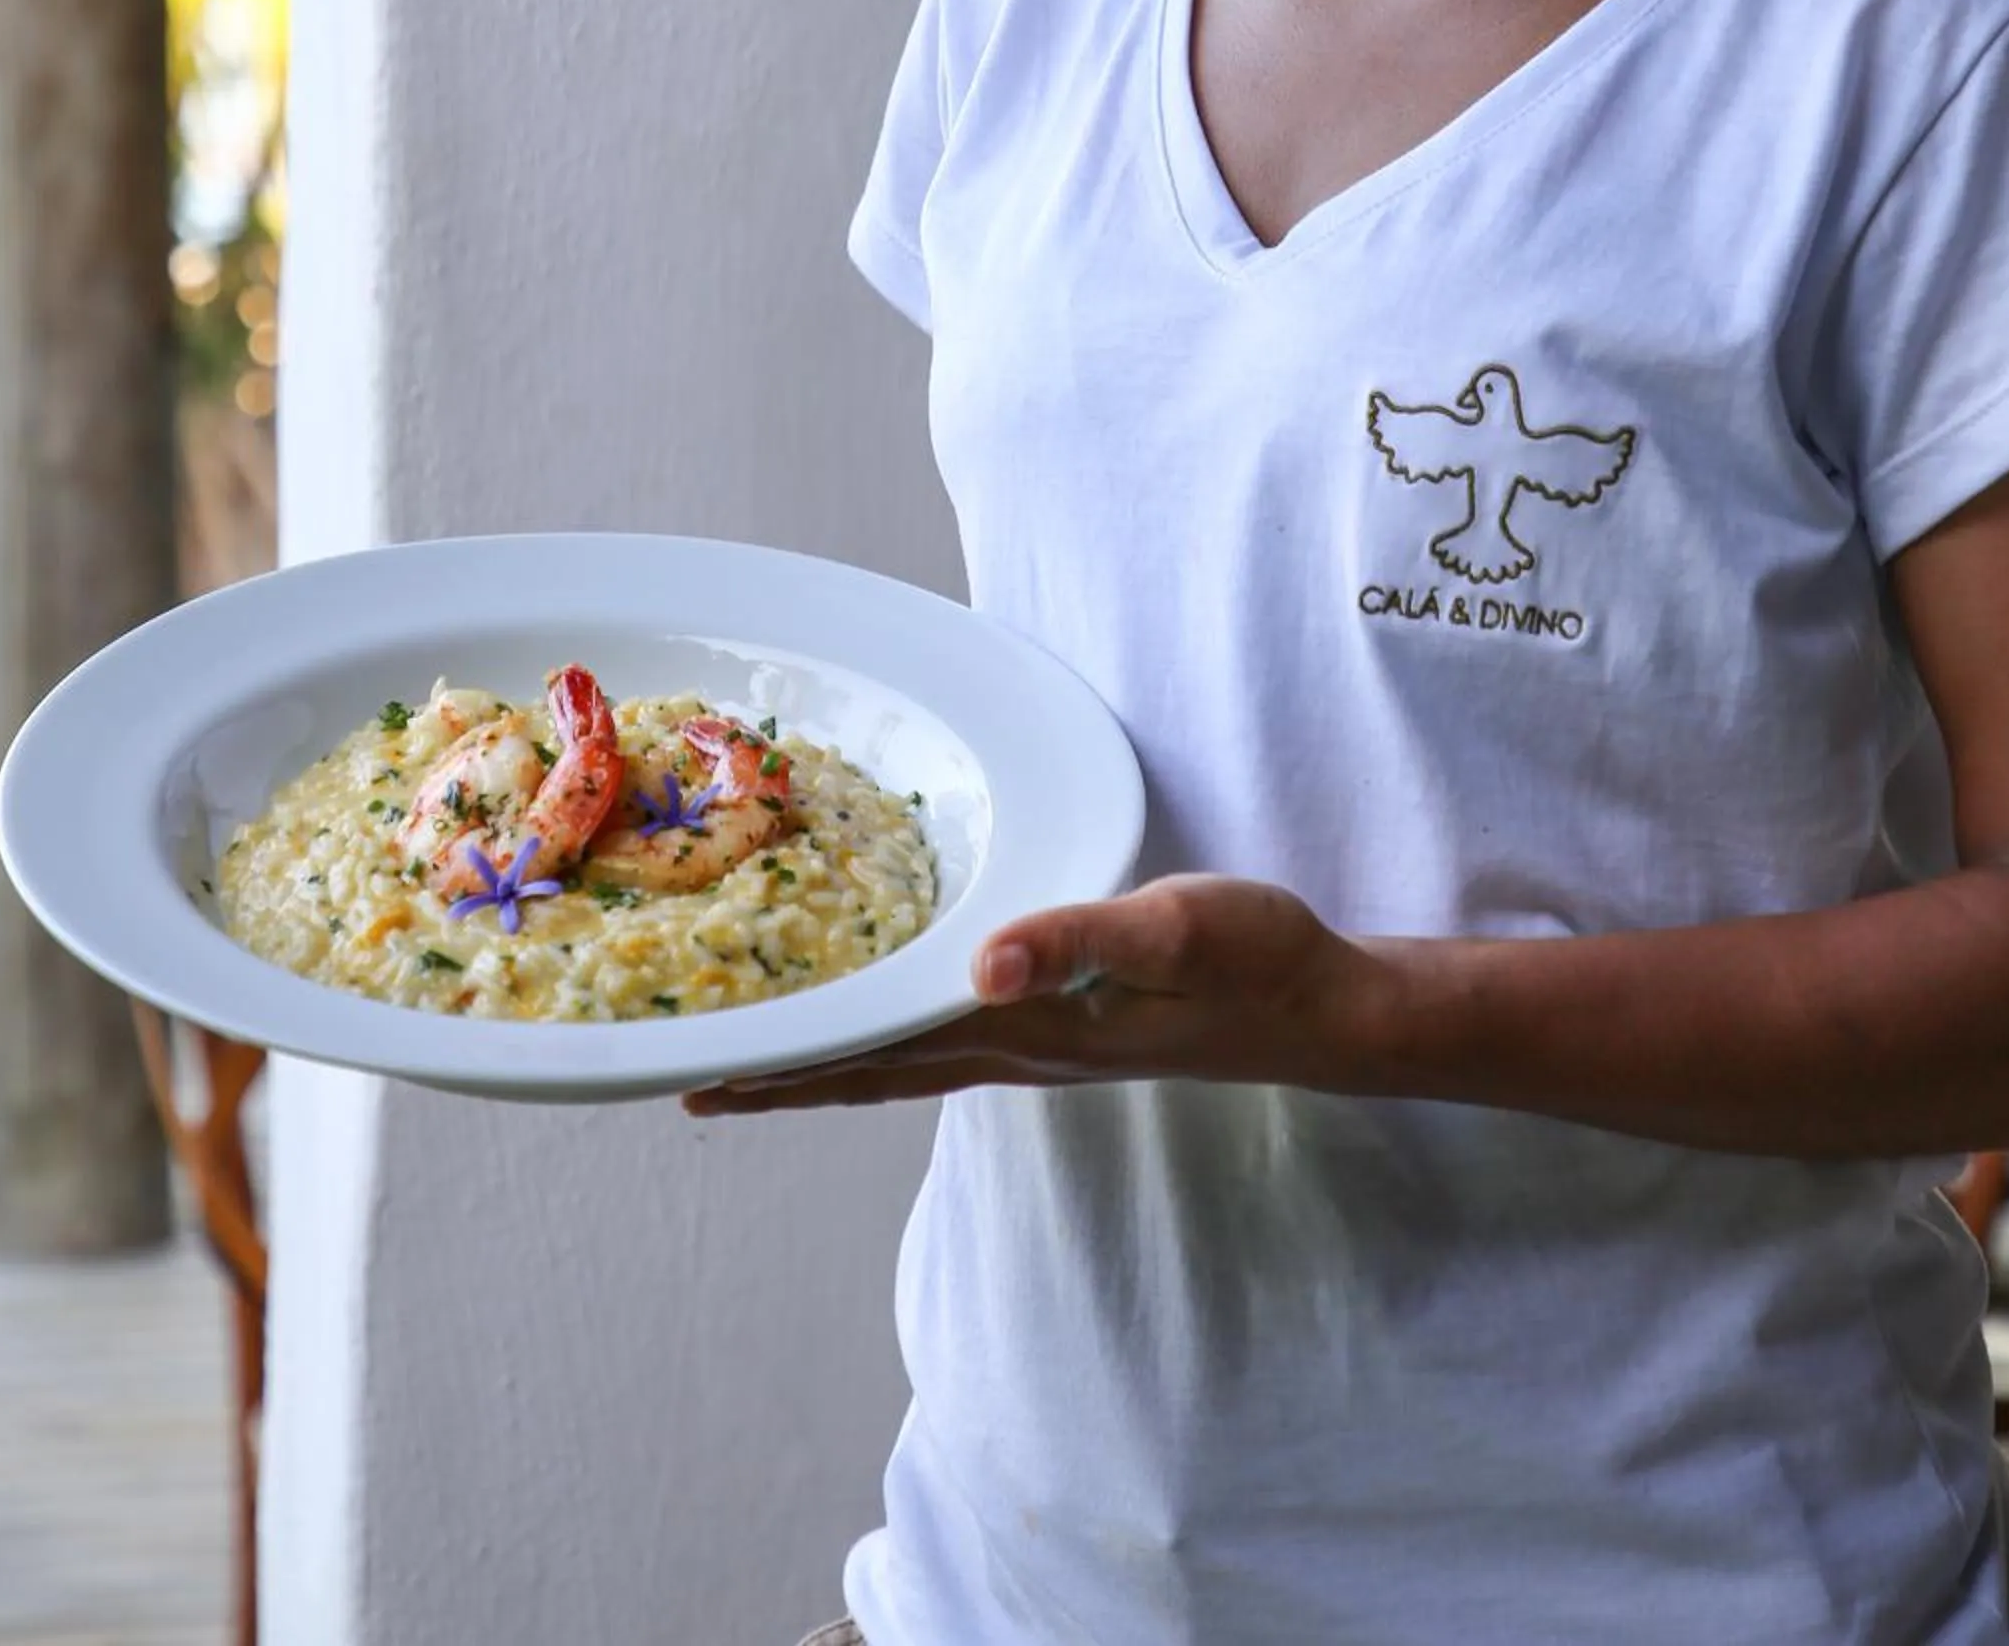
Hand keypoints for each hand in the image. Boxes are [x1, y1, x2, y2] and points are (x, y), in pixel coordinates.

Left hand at [680, 873, 1374, 1114]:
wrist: (1317, 1004)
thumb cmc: (1249, 957)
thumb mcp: (1169, 928)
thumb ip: (1077, 938)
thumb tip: (980, 962)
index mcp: (1025, 1025)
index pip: (879, 1052)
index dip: (789, 1064)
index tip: (701, 1074)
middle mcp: (1016, 1047)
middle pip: (870, 1073)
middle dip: (780, 1079)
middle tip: (690, 1081)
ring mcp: (1039, 1045)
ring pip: (902, 1062)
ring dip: (824, 1068)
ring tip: (757, 1065)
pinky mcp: (1063, 1026)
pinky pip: (945, 1039)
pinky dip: (887, 1040)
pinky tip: (880, 1023)